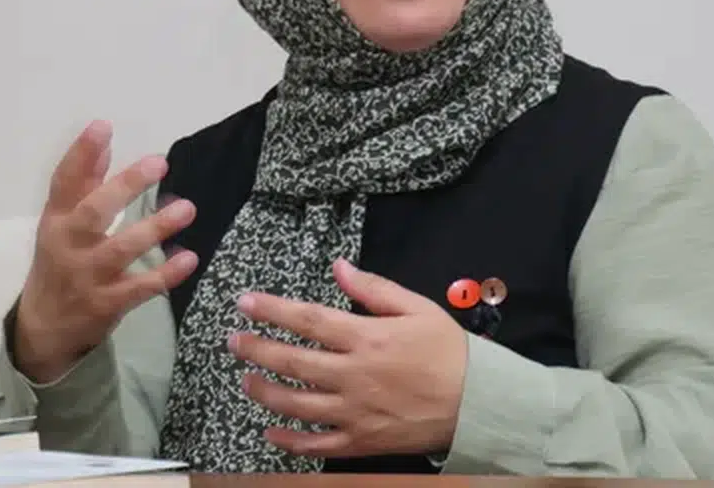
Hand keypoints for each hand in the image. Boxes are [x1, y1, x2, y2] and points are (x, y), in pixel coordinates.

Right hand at [14, 120, 197, 383]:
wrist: (44, 329)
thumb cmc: (58, 263)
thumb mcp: (60, 224)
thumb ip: (83, 184)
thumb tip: (104, 142)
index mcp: (55, 220)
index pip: (64, 182)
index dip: (81, 153)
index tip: (103, 126)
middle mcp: (67, 245)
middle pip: (93, 212)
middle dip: (125, 187)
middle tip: (159, 163)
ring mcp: (87, 276)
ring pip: (121, 250)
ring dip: (155, 229)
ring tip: (187, 208)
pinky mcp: (106, 304)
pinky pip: (139, 288)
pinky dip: (165, 274)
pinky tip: (189, 258)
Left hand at [228, 259, 468, 458]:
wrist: (479, 403)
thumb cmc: (448, 351)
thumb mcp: (417, 308)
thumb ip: (374, 289)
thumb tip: (339, 267)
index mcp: (367, 338)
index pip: (308, 320)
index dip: (272, 310)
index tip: (245, 303)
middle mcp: (355, 375)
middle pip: (293, 362)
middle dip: (257, 350)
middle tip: (235, 341)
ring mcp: (356, 412)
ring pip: (297, 405)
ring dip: (265, 393)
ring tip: (246, 380)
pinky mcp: (362, 441)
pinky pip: (318, 445)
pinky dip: (290, 442)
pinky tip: (270, 433)